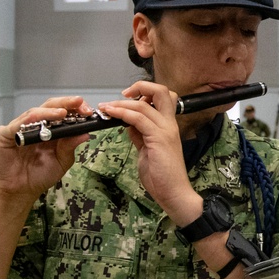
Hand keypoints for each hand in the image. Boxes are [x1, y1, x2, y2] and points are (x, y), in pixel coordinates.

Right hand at [0, 97, 92, 200]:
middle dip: (65, 104)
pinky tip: (40, 119)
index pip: (62, 111)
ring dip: (49, 111)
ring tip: (63, 113)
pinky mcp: (4, 135)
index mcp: (50, 129)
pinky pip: (16, 125)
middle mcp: (35, 125)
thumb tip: (86, 133)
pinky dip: (29, 120)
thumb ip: (70, 146)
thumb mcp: (62, 160)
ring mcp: (19, 128)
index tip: (88, 110)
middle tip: (79, 103)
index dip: (75, 108)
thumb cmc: (41, 175)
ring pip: (34, 113)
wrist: (22, 190)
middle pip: (49, 107)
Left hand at [97, 81, 197, 222]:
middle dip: (140, 86)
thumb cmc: (162, 176)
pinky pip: (138, 119)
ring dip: (121, 103)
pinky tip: (111, 114)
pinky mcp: (158, 138)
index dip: (146, 91)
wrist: (173, 192)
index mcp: (168, 126)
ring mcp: (165, 130)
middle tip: (122, 94)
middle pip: (161, 91)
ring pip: (144, 104)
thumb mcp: (147, 151)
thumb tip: (128, 125)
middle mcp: (169, 124)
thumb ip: (140, 136)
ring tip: (106, 107)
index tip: (129, 97)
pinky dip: (122, 113)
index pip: (163, 97)